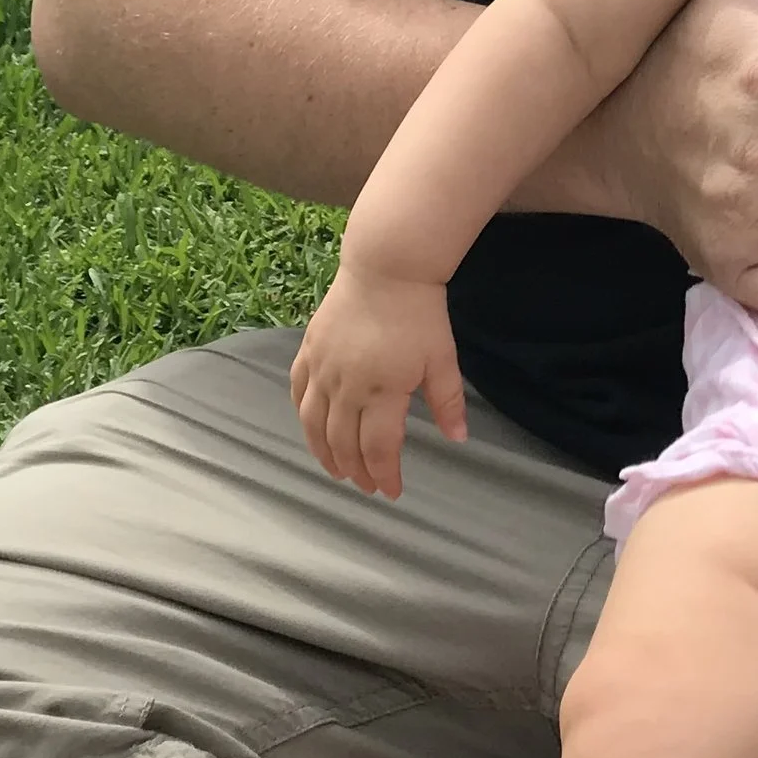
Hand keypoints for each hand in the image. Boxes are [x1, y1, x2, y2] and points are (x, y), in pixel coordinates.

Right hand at [291, 264, 467, 500]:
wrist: (387, 266)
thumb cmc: (420, 312)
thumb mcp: (443, 358)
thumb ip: (448, 401)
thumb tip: (459, 438)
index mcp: (382, 390)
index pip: (378, 448)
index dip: (384, 475)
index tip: (392, 491)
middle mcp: (346, 385)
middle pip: (342, 443)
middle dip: (356, 470)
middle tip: (367, 485)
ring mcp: (322, 368)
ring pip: (313, 424)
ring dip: (323, 452)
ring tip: (336, 470)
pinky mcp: (308, 350)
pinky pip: (298, 392)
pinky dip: (303, 417)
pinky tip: (312, 428)